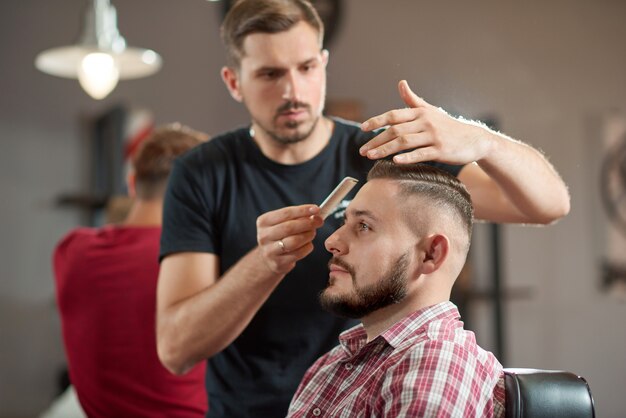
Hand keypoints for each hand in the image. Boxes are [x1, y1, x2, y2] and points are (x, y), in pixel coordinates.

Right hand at [256, 204, 322, 273]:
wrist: (268, 258)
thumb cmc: (279, 236)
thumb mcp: (282, 223)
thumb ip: (296, 217)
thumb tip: (315, 213)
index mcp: (264, 222)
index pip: (286, 213)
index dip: (303, 210)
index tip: (316, 209)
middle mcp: (264, 236)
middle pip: (289, 227)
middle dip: (308, 223)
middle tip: (319, 221)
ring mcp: (269, 251)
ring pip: (294, 241)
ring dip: (308, 235)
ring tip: (313, 233)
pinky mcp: (278, 263)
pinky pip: (298, 254)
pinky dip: (307, 247)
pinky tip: (308, 244)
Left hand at [359, 80, 493, 164]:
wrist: (474, 139)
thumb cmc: (448, 126)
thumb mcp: (430, 111)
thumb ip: (413, 100)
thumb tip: (401, 83)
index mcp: (420, 112)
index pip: (394, 115)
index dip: (377, 121)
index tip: (363, 128)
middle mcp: (425, 122)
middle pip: (395, 130)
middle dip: (377, 140)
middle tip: (362, 150)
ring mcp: (433, 136)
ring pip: (404, 142)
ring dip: (385, 149)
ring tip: (371, 156)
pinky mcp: (441, 150)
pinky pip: (421, 153)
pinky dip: (407, 157)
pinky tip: (395, 161)